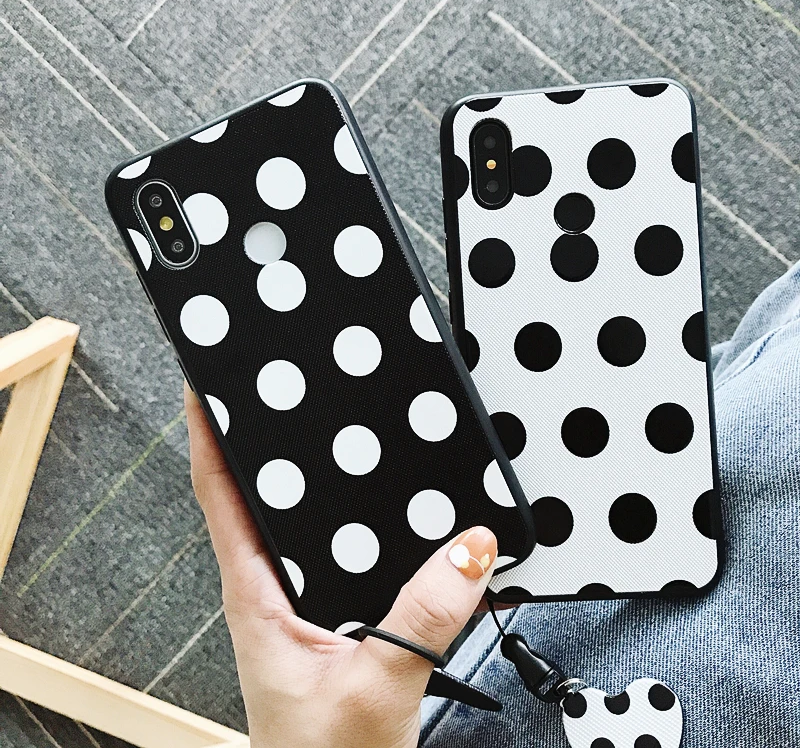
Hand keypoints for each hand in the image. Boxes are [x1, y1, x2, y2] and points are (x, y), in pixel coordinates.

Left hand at [185, 383, 498, 747]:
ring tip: (345, 427)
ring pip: (310, 519)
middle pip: (265, 492)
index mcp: (256, 596)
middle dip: (274, 436)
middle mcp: (275, 589)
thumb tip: (469, 549)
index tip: (212, 379)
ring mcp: (306, 602)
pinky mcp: (339, 616)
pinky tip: (396, 507)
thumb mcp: (374, 690)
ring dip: (322, 475)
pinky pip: (349, 549)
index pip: (219, 492)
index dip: (209, 431)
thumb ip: (422, 622)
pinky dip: (366, 519)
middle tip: (294, 385)